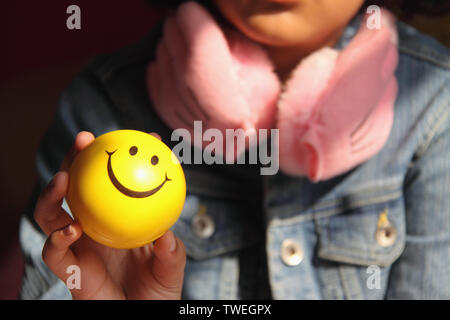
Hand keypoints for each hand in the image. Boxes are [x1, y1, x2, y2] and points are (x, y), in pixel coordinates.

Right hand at [34, 131, 185, 299]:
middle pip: (77, 186)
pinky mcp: (66, 267)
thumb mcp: (170, 266)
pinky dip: (56, 237)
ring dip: (53, 192)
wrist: (140, 317)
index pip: (117, 181)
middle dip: (76, 159)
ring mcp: (77, 244)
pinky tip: (71, 229)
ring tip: (65, 178)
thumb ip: (171, 250)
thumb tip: (168, 232)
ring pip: (52, 212)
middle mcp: (93, 226)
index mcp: (117, 217)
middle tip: (84, 138)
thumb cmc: (157, 290)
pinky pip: (52, 250)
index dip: (127, 157)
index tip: (146, 138)